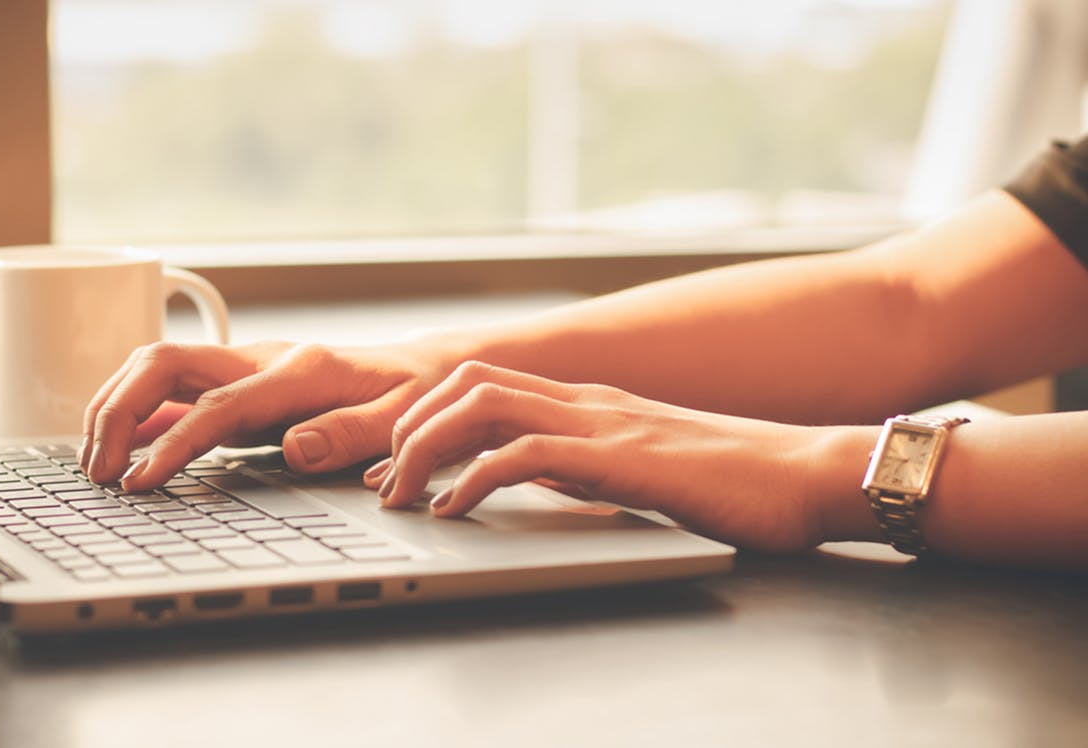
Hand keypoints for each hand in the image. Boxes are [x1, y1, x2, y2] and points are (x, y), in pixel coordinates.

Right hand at [79, 339, 459, 488]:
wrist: (424, 368)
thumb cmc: (415, 395)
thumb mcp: (403, 418)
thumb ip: (353, 433)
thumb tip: (295, 449)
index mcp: (299, 370)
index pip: (217, 407)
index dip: (174, 444)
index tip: (142, 483)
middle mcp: (261, 360)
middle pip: (164, 364)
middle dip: (118, 410)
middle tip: (98, 471)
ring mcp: (244, 369)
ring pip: (157, 368)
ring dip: (116, 407)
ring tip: (96, 464)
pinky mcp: (237, 386)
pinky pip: (173, 389)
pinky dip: (137, 412)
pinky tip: (118, 448)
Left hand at [372, 361, 867, 552]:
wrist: (811, 473)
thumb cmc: (737, 481)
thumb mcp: (639, 470)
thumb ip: (586, 467)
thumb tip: (534, 481)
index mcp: (590, 402)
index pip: (485, 386)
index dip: (426, 418)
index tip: (393, 462)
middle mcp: (586, 400)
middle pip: (466, 383)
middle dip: (408, 427)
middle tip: (382, 481)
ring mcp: (602, 421)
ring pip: (480, 405)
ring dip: (425, 448)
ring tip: (402, 495)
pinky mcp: (619, 455)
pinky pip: (524, 453)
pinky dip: (474, 480)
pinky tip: (455, 512)